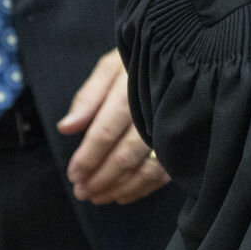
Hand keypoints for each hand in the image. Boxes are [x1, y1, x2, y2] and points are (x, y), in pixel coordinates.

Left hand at [56, 48, 169, 204]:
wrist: (182, 51)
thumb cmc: (139, 59)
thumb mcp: (111, 67)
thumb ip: (88, 97)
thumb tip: (66, 128)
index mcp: (133, 87)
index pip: (106, 129)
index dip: (88, 155)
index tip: (73, 174)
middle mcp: (155, 108)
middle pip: (126, 153)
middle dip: (101, 178)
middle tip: (82, 192)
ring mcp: (173, 125)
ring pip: (146, 168)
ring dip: (120, 187)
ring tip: (98, 197)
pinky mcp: (184, 139)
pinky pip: (165, 171)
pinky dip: (143, 188)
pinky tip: (124, 195)